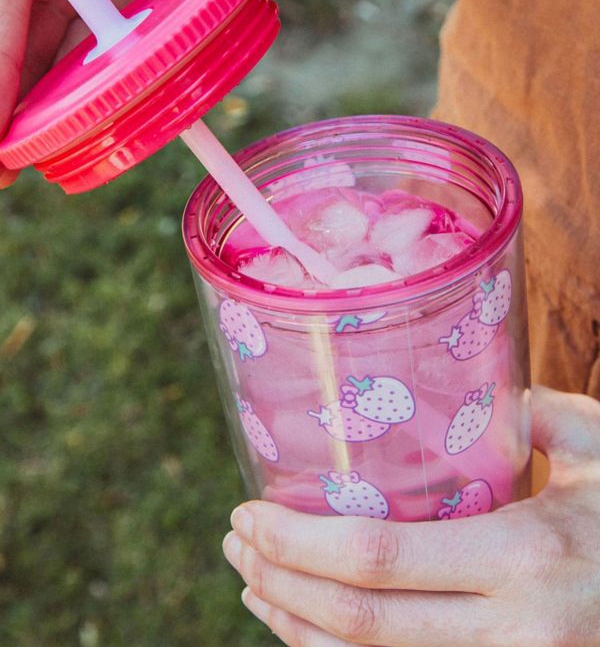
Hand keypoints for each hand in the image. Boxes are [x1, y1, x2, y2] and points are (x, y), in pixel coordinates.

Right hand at [0, 0, 313, 184]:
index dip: (1, 32)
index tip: (1, 98)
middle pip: (10, 14)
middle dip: (2, 84)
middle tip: (0, 160)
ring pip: (35, 46)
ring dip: (25, 107)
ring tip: (14, 168)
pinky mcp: (109, 6)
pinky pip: (74, 59)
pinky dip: (63, 102)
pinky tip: (56, 144)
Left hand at [223, 385, 599, 645]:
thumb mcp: (595, 444)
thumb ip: (522, 413)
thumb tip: (453, 388)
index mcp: (528, 554)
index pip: (377, 558)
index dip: (295, 544)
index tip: (247, 514)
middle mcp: (516, 631)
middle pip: (359, 625)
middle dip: (278, 585)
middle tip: (234, 543)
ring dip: (296, 629)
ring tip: (252, 585)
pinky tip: (312, 628)